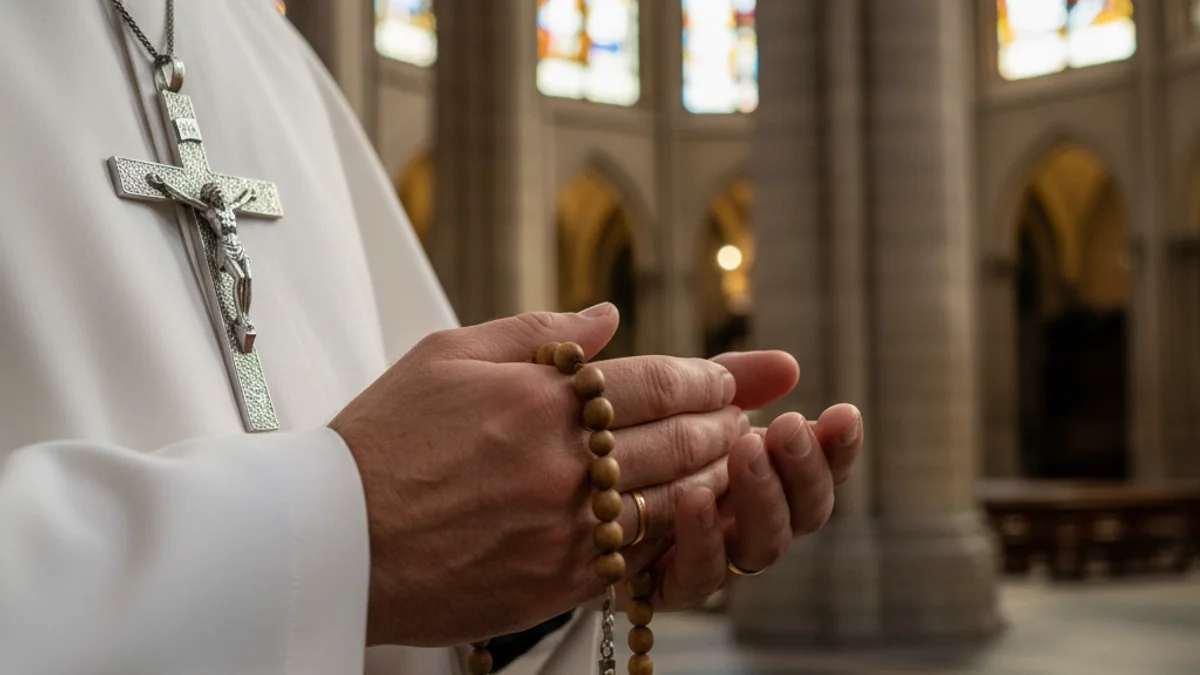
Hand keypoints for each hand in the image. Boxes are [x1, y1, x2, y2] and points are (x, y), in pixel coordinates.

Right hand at [329, 304, 749, 646]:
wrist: (332, 539)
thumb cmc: (382, 440)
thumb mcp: (447, 355)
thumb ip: (537, 331)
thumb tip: (607, 318)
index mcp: (538, 398)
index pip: (654, 381)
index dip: (704, 377)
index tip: (724, 378)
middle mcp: (561, 462)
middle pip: (676, 438)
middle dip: (720, 423)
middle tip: (739, 416)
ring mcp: (563, 528)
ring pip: (670, 498)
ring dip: (712, 476)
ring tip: (730, 460)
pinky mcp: (555, 581)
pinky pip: (636, 554)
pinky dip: (671, 530)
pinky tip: (685, 514)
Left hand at [619, 351, 863, 611]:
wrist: (554, 488)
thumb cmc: (617, 435)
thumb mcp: (673, 395)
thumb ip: (731, 380)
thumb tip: (788, 364)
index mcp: (760, 472)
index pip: (820, 465)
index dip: (837, 445)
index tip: (844, 414)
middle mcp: (746, 519)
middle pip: (805, 510)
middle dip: (806, 468)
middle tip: (790, 427)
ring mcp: (713, 555)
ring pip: (764, 545)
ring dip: (762, 497)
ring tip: (747, 450)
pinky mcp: (667, 585)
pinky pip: (699, 574)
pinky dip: (704, 536)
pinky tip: (695, 497)